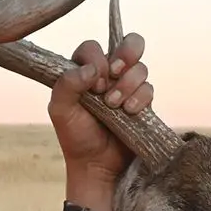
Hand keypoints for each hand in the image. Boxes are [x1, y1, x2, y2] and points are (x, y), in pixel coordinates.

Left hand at [49, 31, 153, 210]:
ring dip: (128, 83)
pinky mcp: (143, 103)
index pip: (92, 48)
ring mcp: (127, 88)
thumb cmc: (76, 137)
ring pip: (140, 67)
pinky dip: (141, 98)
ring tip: (115, 105)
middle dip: (126, 53)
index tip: (93, 82)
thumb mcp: (60, 110)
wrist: (97, 166)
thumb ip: (66, 83)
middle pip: (128, 44)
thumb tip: (91, 68)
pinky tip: (129, 112)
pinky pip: (150, 88)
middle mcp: (107, 76)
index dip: (96, 59)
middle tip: (115, 72)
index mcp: (83, 72)